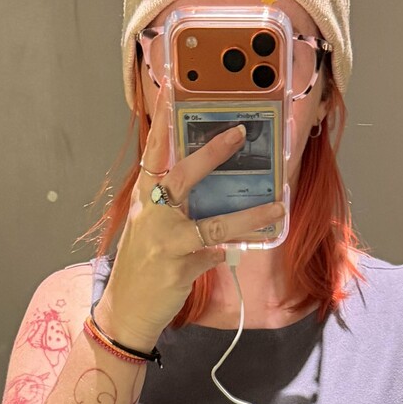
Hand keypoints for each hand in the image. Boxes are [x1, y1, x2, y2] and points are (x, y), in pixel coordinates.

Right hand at [95, 107, 283, 347]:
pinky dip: (229, 250)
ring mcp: (166, 241)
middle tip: (240, 132)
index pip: (151, 155)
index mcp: (143, 200)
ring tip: (276, 207)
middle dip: (213, 153)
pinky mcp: (180, 267)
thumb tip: (209, 194)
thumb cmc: (140, 268)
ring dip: (249, 215)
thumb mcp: (148, 230)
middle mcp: (151, 215)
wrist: (126, 311)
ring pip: (213, 223)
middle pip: (183, 176)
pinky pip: (215, 253)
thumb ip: (171, 209)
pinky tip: (244, 246)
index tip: (170, 91)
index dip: (160, 124)